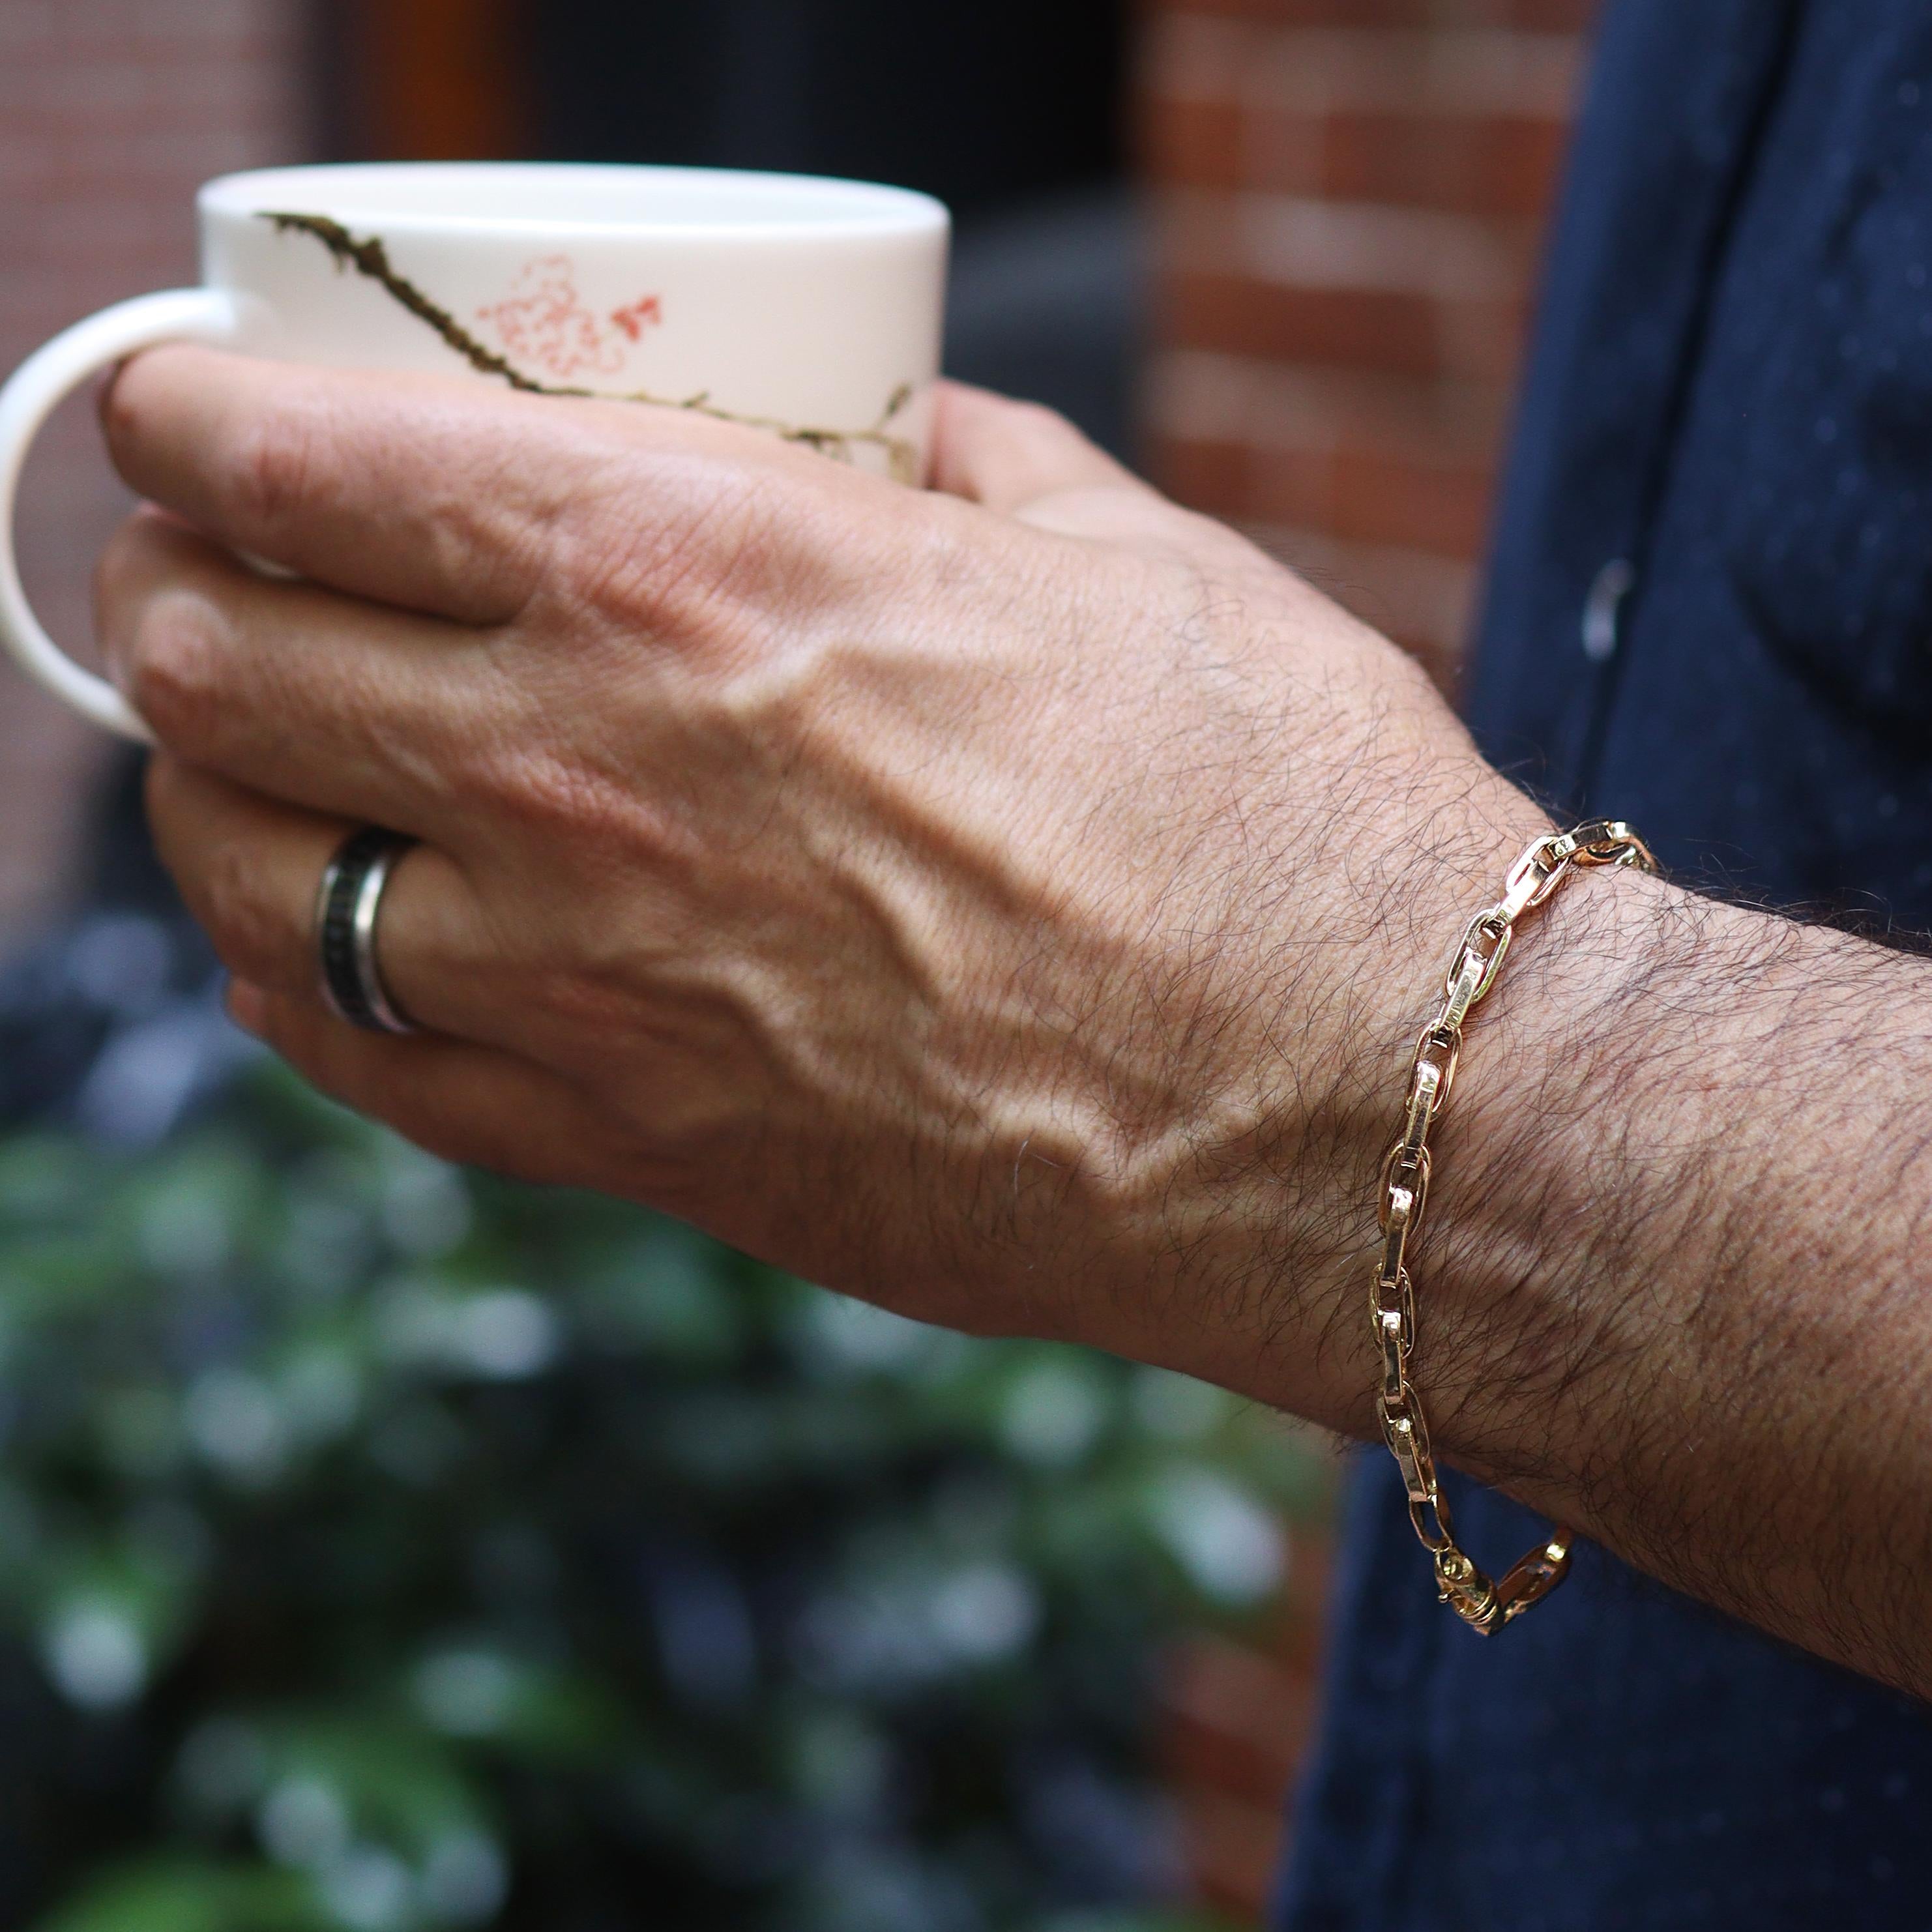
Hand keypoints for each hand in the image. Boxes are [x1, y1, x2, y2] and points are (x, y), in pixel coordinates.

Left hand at [95, 348, 1550, 1420]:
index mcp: (697, 572)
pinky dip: (295, 987)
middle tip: (204, 576)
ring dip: (205, 795)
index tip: (183, 415)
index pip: (304, 469)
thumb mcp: (1125, 554)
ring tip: (246, 759)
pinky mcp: (642, 1150)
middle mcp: (590, 773)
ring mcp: (593, 985)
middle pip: (218, 667)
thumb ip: (960, 466)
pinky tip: (322, 940)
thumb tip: (892, 427)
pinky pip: (362, 1066)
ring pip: (248, 878)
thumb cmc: (1276, 811)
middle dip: (168, 594)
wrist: (1354, 1104)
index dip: (193, 422)